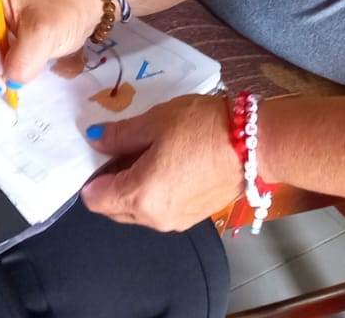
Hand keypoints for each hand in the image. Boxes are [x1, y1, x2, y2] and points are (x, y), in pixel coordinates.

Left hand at [80, 95, 240, 230]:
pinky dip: (153, 192)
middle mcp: (154, 218)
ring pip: (136, 211)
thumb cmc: (202, 128)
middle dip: (110, 182)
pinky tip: (166, 163)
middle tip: (120, 147)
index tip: (99, 151)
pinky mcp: (193, 217)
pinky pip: (159, 210)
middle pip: (114, 208)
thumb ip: (120, 135)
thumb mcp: (154, 122)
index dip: (91, 175)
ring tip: (145, 151)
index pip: (95, 199)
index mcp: (140, 196)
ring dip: (131, 187)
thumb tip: (95, 139)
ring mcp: (176, 221)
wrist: (254, 144)